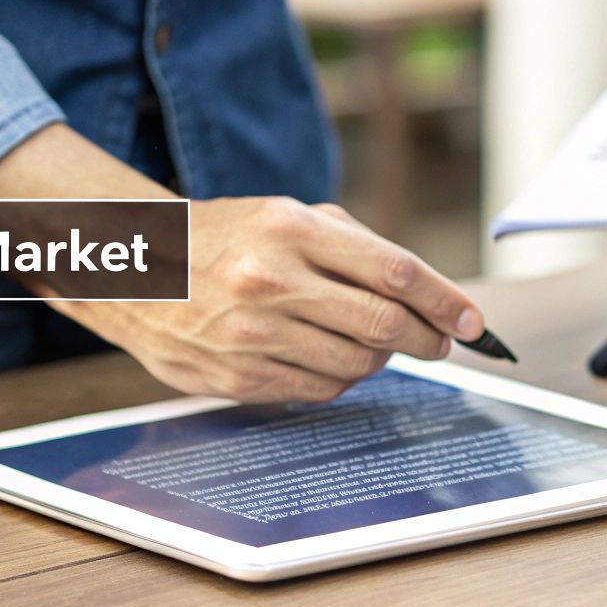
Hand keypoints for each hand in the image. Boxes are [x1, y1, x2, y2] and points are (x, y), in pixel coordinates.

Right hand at [42, 197, 484, 402]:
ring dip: (383, 360)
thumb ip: (357, 248)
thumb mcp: (287, 216)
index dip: (444, 300)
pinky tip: (332, 358)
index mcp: (290, 229)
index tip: (472, 321)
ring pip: (356, 365)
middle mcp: (270, 281)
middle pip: (383, 326)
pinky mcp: (236, 377)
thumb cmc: (228, 237)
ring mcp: (251, 335)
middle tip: (441, 341)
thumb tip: (431, 295)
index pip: (393, 271)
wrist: (134, 268)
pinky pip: (318, 390)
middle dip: (428, 339)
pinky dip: (341, 379)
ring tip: (378, 344)